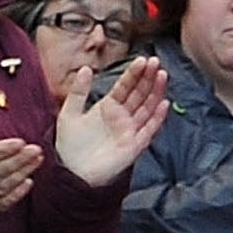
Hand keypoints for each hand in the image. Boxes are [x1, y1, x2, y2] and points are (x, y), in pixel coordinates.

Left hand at [54, 55, 168, 186]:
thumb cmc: (69, 145)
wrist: (71, 173)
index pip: (125, 86)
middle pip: (139, 93)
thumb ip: (79, 92)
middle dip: (149, 78)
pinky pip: (149, 129)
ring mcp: (130, 130)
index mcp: (108, 107)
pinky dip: (157, 117)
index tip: (143, 59)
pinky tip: (163, 103)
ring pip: (147, 107)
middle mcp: (122, 116)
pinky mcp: (134, 145)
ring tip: (163, 75)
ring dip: (156, 92)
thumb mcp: (69, 114)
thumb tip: (87, 68)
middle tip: (156, 62)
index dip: (134, 73)